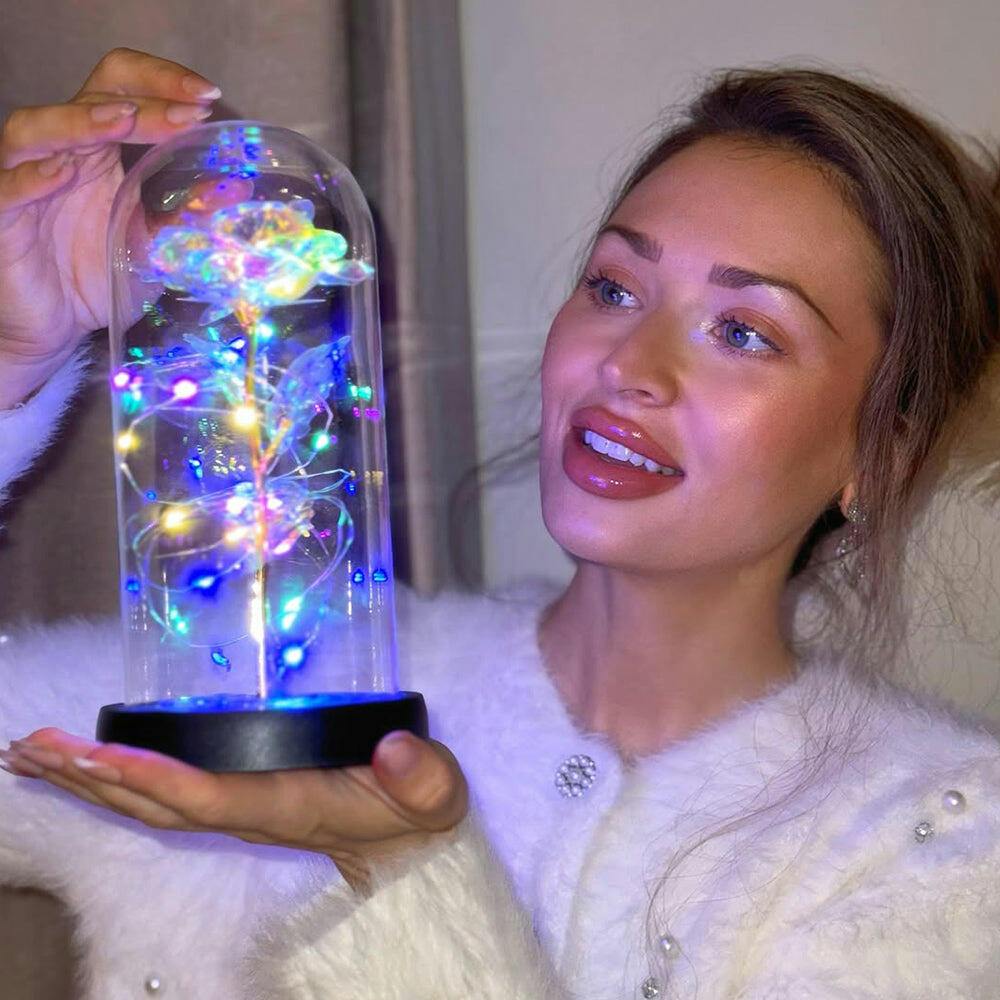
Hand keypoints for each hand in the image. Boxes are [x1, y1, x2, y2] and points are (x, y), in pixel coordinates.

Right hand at [0, 47, 221, 406]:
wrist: (54, 328)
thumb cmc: (96, 277)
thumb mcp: (154, 247)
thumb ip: (188, 218)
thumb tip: (238, 189)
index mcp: (100, 151)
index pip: (124, 90)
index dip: (163, 83)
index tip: (208, 97)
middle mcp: (62, 153)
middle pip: (91, 99)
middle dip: (144, 99)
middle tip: (188, 112)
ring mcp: (25, 179)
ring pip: (36, 128)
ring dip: (81, 121)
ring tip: (123, 120)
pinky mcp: (1, 215)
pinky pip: (8, 186)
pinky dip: (33, 177)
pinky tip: (61, 174)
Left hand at [0, 728, 468, 893]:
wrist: (408, 846)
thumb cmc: (415, 812)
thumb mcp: (436, 792)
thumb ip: (424, 776)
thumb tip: (397, 749)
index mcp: (289, 806)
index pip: (206, 798)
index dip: (150, 777)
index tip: (95, 753)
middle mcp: (250, 812)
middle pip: (153, 806)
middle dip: (90, 778)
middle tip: (29, 747)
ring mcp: (238, 809)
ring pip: (148, 803)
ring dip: (87, 779)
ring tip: (33, 752)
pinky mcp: (237, 797)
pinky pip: (163, 794)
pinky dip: (117, 777)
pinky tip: (89, 762)